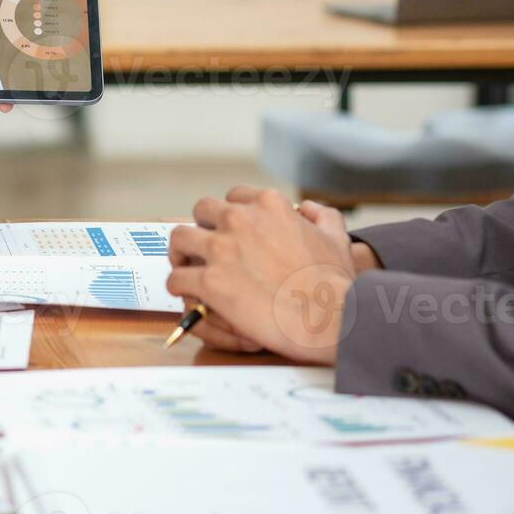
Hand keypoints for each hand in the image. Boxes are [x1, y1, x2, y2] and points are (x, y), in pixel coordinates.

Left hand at [165, 188, 358, 364]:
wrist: (330, 317)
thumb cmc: (336, 283)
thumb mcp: (336, 237)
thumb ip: (320, 215)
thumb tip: (306, 208)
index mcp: (269, 205)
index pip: (234, 197)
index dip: (230, 215)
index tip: (230, 230)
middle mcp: (240, 219)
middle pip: (202, 210)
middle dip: (202, 228)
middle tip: (204, 247)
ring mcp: (221, 249)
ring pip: (179, 238)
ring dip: (181, 253)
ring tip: (185, 267)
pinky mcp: (210, 281)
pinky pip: (177, 278)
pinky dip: (179, 286)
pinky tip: (188, 294)